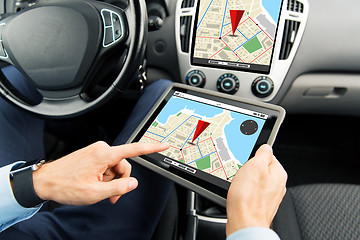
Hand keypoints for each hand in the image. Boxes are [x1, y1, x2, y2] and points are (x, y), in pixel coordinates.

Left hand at [32, 141, 169, 205]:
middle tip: (111, 195)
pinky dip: (105, 177)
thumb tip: (133, 183)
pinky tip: (95, 184)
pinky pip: (107, 166)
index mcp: (104, 154)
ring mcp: (96, 152)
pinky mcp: (93, 155)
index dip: (151, 148)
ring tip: (99, 191)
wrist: (45, 181)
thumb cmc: (65, 185)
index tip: (163, 145)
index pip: (133, 150)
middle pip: (124, 165)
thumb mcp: (95, 192)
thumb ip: (118, 188)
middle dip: (120, 181)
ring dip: (111, 181)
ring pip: (115, 167)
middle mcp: (101, 149)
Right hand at [226, 144, 286, 235]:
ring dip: (245, 182)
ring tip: (239, 186)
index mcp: (278, 173)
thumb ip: (263, 153)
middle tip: (241, 174)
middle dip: (249, 170)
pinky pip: (251, 192)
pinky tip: (239, 195)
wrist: (244, 223)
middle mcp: (277, 185)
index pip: (267, 155)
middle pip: (260, 169)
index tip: (246, 161)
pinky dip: (244, 192)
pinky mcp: (261, 205)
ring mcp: (269, 196)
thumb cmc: (248, 198)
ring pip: (254, 181)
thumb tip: (266, 147)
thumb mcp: (254, 165)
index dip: (254, 156)